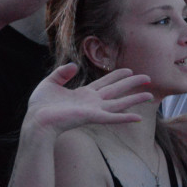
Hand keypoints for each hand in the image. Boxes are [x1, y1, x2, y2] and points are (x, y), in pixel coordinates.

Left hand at [25, 65, 148, 135]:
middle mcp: (91, 102)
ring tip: (150, 95)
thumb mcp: (50, 82)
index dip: (116, 76)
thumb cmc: (40, 105)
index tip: (129, 70)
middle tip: (147, 78)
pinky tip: (138, 117)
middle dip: (131, 84)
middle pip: (116, 90)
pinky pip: (111, 117)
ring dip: (134, 99)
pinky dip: (124, 118)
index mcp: (83, 94)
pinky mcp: (91, 117)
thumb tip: (75, 66)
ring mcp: (93, 110)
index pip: (104, 83)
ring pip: (119, 103)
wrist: (36, 120)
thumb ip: (62, 73)